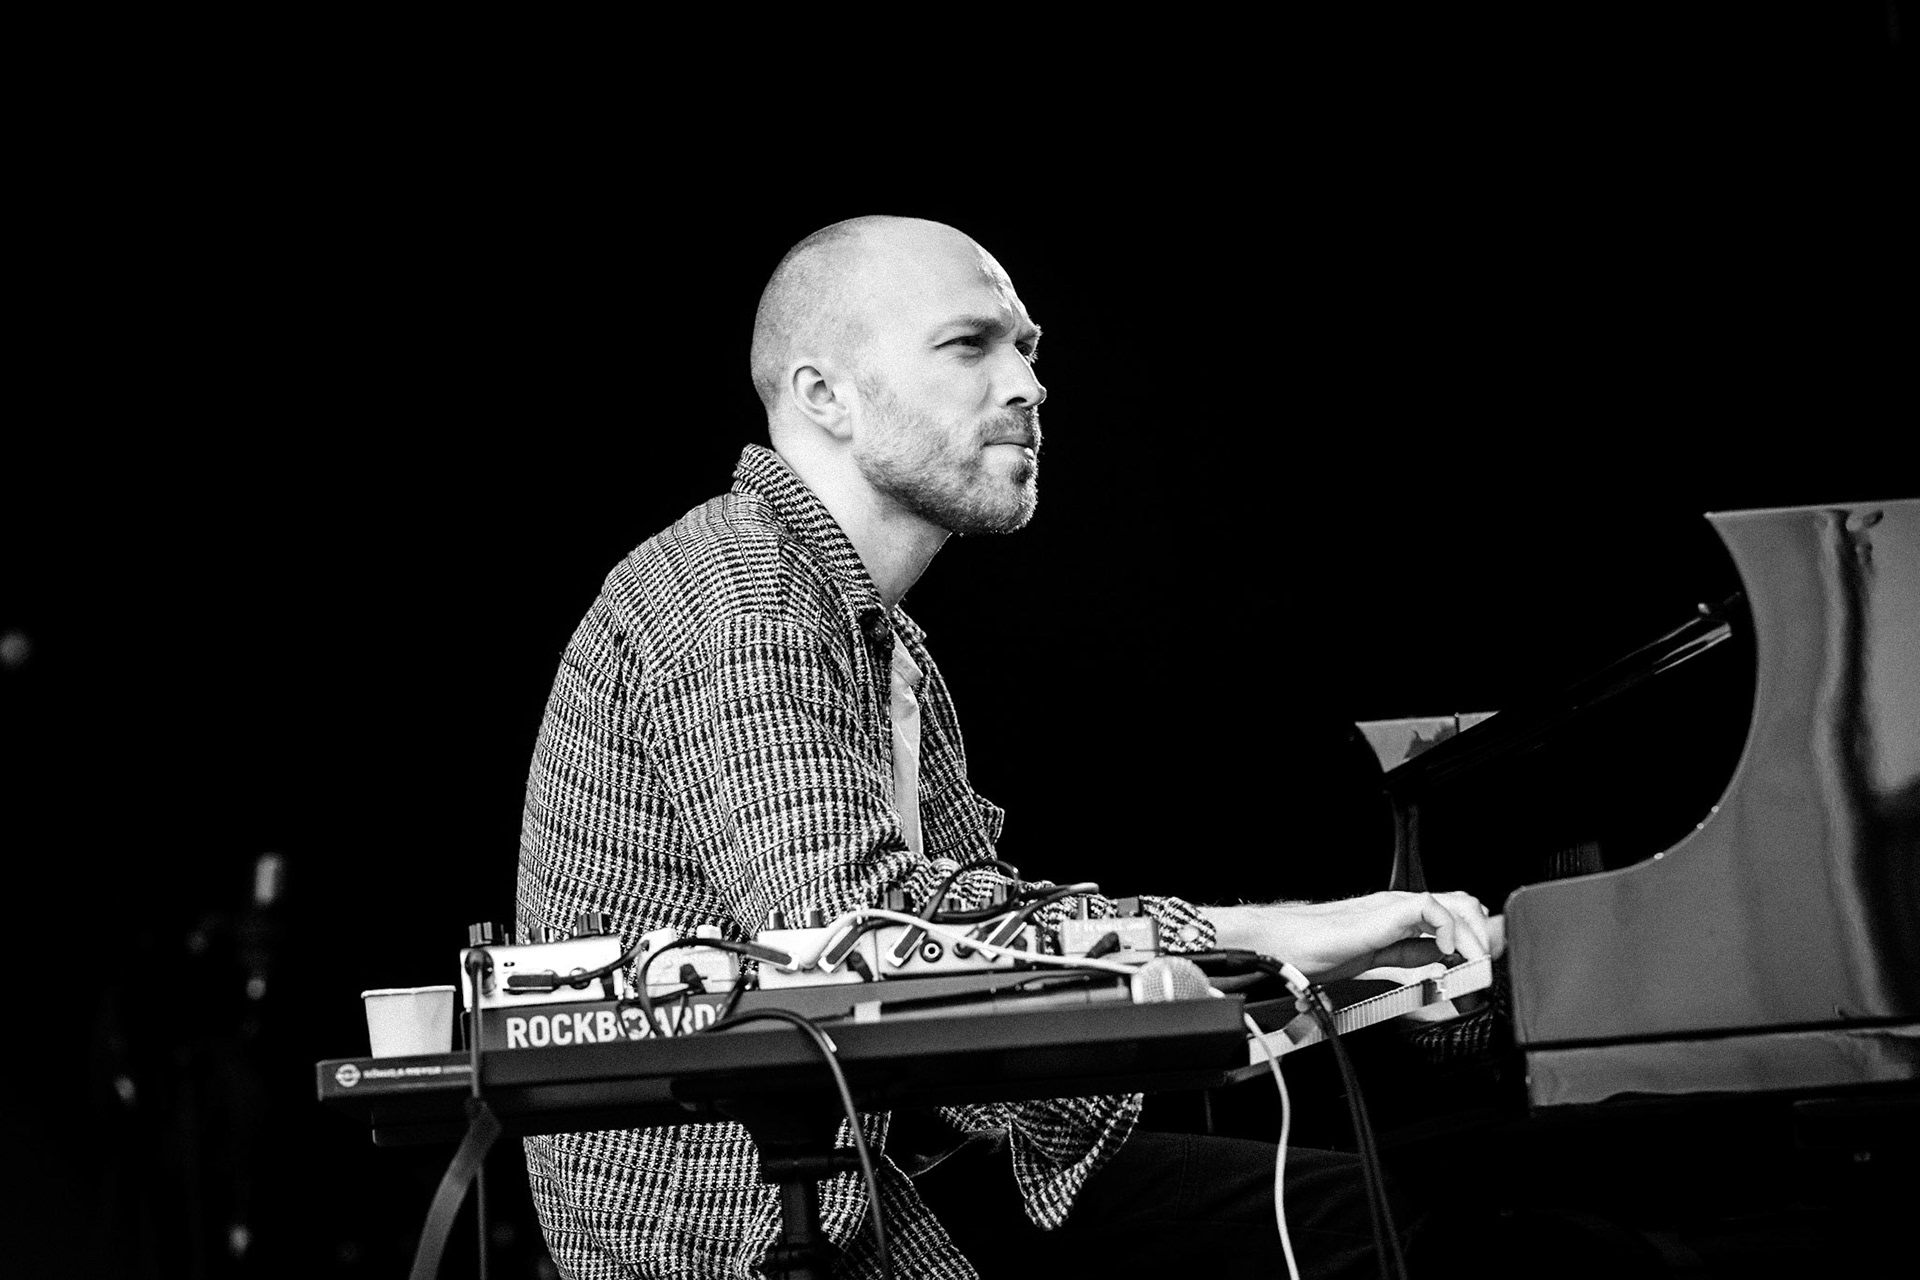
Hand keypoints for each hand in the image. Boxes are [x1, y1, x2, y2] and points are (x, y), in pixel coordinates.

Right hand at [1203, 891, 1502, 982]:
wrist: (1280, 944)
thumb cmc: (1312, 952)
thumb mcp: (1374, 960)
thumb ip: (1407, 959)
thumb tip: (1438, 967)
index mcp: (1399, 920)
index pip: (1455, 920)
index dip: (1476, 945)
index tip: (1482, 976)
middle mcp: (1401, 908)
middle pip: (1465, 906)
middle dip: (1483, 940)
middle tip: (1483, 975)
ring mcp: (1394, 907)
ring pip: (1457, 905)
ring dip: (1474, 940)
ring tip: (1472, 971)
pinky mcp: (1384, 913)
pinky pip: (1432, 910)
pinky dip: (1450, 933)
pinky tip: (1447, 958)